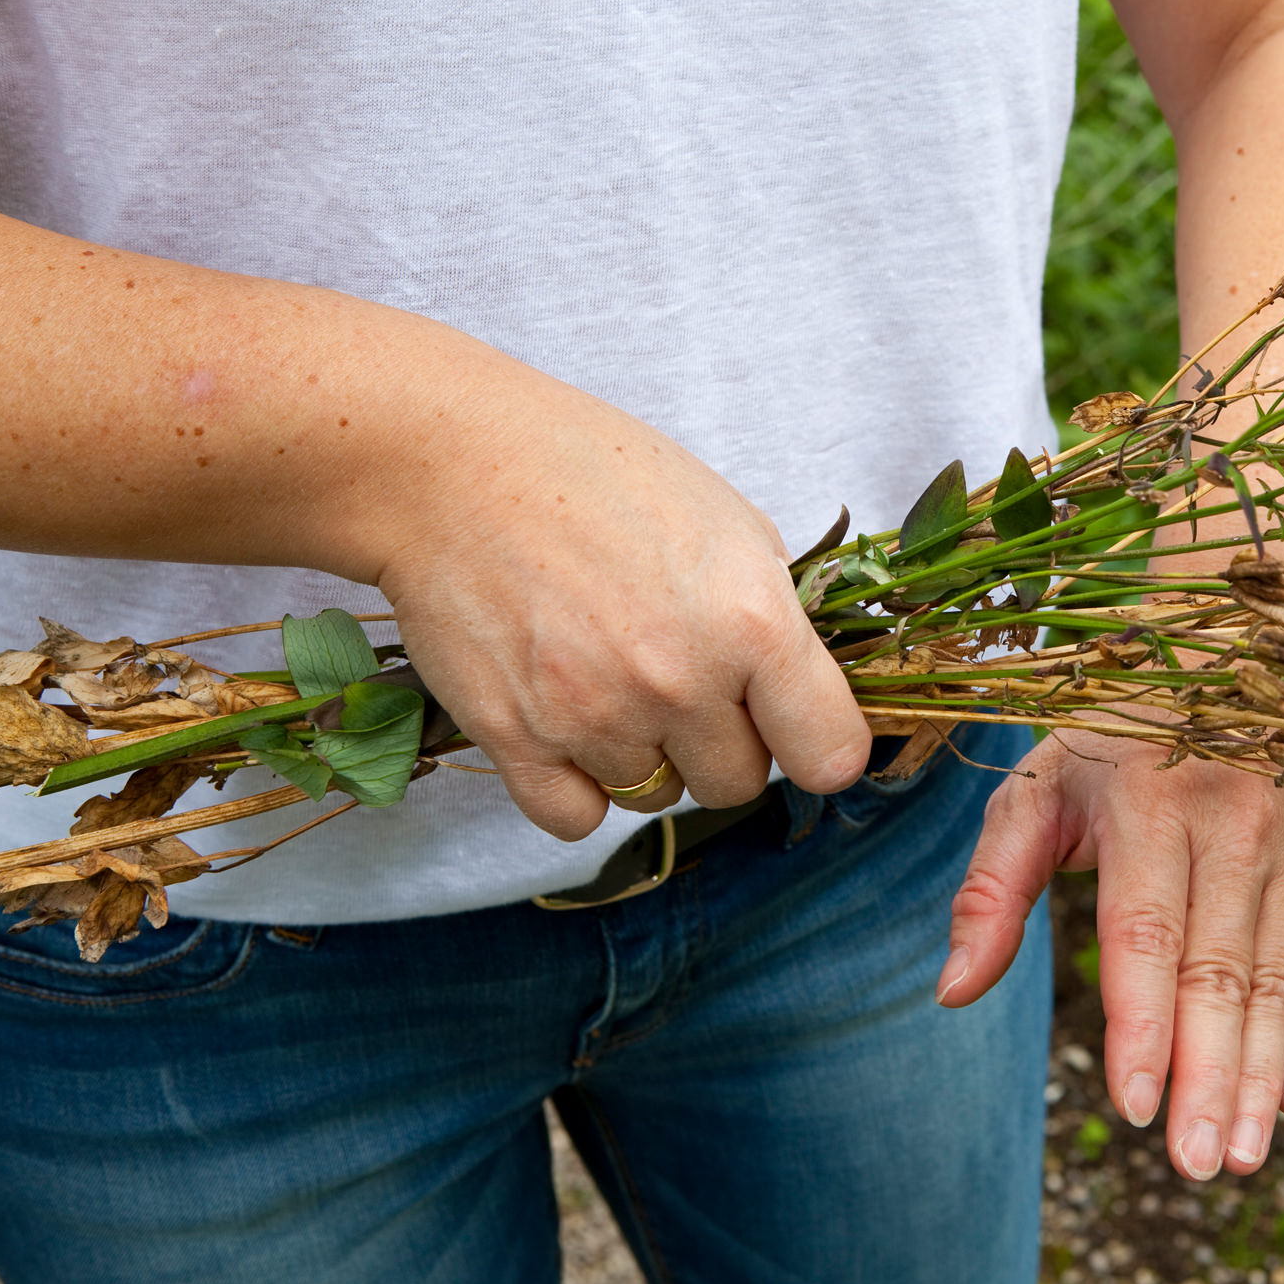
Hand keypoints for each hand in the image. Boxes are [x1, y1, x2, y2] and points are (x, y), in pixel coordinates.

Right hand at [372, 372, 869, 837]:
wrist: (454, 464)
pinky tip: (569, 724)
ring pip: (656, 798)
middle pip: (737, 784)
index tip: (798, 730)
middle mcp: (680, 682)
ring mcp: (595, 717)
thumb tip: (800, 684)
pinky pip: (575, 819)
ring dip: (646, 755)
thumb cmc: (597, 475)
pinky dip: (577, 787)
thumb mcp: (727, 519)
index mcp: (751, 622)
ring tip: (613, 677)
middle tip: (684, 679)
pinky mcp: (517, 739)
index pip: (829, 753)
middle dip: (722, 743)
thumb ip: (774, 612)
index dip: (819, 745)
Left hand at [939, 730, 1283, 1179]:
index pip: (1146, 932)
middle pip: (1222, 970)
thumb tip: (951, 992)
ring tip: (1243, 1153)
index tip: (1133, 1107)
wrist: (1238, 643)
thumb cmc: (1115, 732)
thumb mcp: (1038, 786)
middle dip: (1211, 1075)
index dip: (1142, 1023)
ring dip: (1264, 1071)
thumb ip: (992, 888)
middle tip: (1198, 1164)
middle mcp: (1234, 822)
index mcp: (1151, 804)